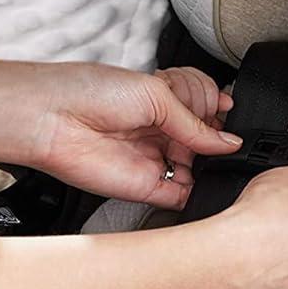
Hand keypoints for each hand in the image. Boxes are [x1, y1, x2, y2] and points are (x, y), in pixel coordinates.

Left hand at [18, 61, 242, 209]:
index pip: (203, 111)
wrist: (54, 118)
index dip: (220, 116)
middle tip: (228, 142)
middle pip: (201, 143)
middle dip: (217, 144)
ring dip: (209, 170)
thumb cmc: (92, 92)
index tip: (234, 118)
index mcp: (162, 101)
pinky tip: (206, 185)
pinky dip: (195, 196)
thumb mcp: (157, 96)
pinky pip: (177, 196)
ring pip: (194, 171)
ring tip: (218, 163)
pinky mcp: (144, 187)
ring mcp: (152, 159)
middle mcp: (158, 130)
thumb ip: (195, 125)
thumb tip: (227, 142)